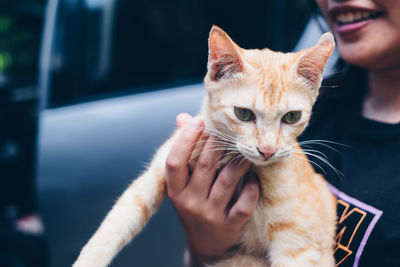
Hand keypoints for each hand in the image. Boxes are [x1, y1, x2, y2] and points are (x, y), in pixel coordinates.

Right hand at [165, 113, 259, 264]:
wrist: (206, 246)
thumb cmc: (194, 206)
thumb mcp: (183, 185)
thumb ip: (184, 152)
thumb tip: (183, 118)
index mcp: (175, 190)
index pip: (174, 162)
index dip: (185, 139)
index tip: (199, 120)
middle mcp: (190, 202)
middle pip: (205, 166)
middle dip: (218, 143)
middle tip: (230, 128)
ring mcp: (210, 215)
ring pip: (228, 181)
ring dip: (240, 161)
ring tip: (247, 147)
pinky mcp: (230, 226)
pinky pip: (244, 204)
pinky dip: (252, 188)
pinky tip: (255, 177)